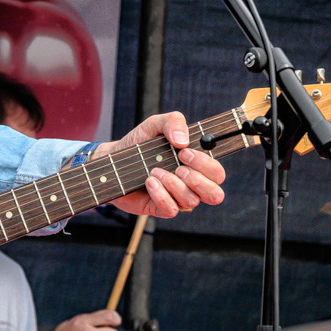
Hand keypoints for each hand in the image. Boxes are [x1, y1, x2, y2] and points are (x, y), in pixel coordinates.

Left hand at [109, 111, 224, 218]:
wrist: (113, 160)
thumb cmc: (139, 143)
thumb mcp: (155, 124)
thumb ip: (173, 121)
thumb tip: (183, 141)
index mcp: (196, 165)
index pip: (217, 173)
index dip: (206, 165)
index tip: (185, 152)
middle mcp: (191, 184)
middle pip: (215, 194)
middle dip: (197, 179)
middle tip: (177, 166)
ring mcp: (177, 198)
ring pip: (191, 201)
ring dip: (173, 184)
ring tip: (154, 171)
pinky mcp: (160, 208)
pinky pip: (171, 209)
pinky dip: (161, 195)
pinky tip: (149, 182)